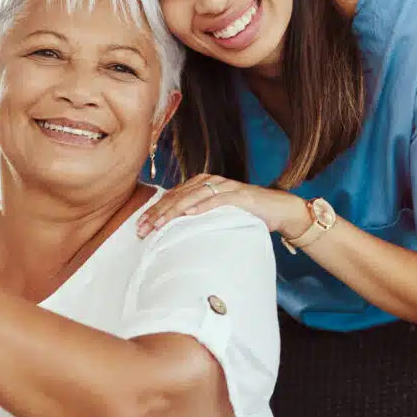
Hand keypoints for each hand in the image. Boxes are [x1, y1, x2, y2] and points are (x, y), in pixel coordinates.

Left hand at [137, 174, 312, 238]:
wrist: (277, 209)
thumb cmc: (243, 214)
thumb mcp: (214, 215)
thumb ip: (195, 217)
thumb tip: (171, 233)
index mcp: (200, 185)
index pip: (171, 197)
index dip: (154, 212)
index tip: (139, 228)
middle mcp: (209, 182)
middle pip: (177, 197)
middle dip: (158, 213)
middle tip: (142, 229)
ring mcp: (224, 187)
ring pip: (193, 197)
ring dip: (174, 211)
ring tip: (159, 224)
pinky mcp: (239, 195)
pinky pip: (218, 199)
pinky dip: (203, 206)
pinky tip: (190, 214)